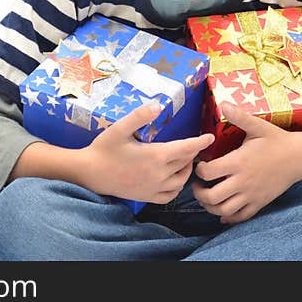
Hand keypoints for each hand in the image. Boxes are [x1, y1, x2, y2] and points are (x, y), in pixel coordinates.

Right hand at [81, 102, 214, 203]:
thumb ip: (139, 115)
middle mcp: (159, 174)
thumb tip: (158, 105)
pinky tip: (175, 179)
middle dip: (193, 153)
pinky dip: (177, 187)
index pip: (186, 148)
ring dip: (186, 169)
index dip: (200, 142)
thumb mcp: (120, 127)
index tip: (210, 137)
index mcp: (156, 155)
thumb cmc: (104, 148)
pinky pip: (170, 195)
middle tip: (194, 144)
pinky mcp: (147, 197)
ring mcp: (154, 187)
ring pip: (181, 180)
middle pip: (186, 163)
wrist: (90, 173)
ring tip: (185, 159)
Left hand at [192, 103, 300, 224]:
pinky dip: (228, 217)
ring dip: (210, 206)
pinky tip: (222, 210)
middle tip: (197, 184)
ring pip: (223, 210)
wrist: (299, 157)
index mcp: (239, 162)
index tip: (200, 164)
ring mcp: (251, 195)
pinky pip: (240, 217)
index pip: (208, 173)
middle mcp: (243, 182)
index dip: (198, 170)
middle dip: (199, 192)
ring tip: (207, 196)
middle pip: (212, 197)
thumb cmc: (277, 140)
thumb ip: (239, 117)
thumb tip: (222, 103)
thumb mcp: (258, 126)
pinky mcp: (259, 203)